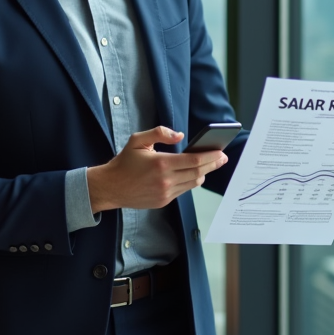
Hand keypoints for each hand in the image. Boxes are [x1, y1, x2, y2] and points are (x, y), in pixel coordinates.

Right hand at [87, 126, 228, 211]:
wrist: (110, 187)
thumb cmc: (124, 162)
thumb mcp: (138, 140)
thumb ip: (159, 133)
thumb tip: (180, 135)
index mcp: (161, 163)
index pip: (193, 161)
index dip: (210, 156)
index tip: (221, 152)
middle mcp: (165, 180)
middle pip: (198, 172)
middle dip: (213, 164)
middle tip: (223, 158)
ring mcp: (165, 193)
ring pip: (192, 183)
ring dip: (203, 173)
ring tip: (210, 165)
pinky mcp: (163, 201)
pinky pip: (183, 190)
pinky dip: (190, 181)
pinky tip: (193, 174)